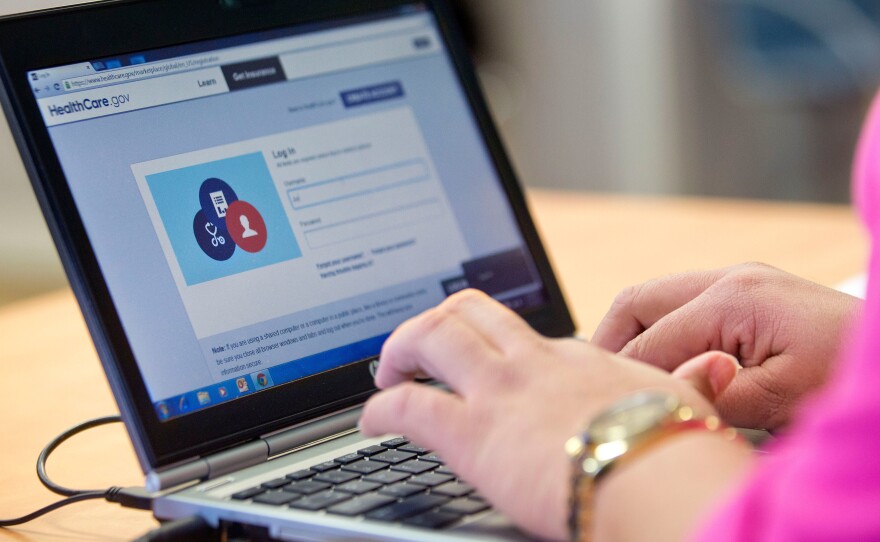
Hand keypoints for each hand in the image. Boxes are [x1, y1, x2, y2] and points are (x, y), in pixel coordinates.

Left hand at [359, 289, 736, 539]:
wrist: (661, 480)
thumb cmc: (680, 450)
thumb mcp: (689, 403)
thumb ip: (690, 380)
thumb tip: (713, 366)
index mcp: (576, 359)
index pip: (520, 334)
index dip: (492, 342)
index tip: (481, 359)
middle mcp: (532, 361)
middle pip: (467, 310)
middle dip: (432, 321)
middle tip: (416, 348)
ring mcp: (500, 391)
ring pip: (431, 336)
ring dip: (400, 349)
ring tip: (387, 372)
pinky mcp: (474, 434)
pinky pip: (408, 405)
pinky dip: (378, 408)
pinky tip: (369, 421)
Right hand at [592, 262, 862, 429]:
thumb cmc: (847, 378)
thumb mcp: (775, 399)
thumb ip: (706, 394)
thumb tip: (654, 393)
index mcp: (732, 299)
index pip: (649, 340)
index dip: (623, 377)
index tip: (603, 405)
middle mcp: (729, 278)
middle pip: (637, 301)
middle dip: (608, 340)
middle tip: (593, 382)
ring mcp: (738, 279)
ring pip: (655, 298)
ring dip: (632, 334)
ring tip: (621, 377)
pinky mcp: (747, 290)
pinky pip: (681, 304)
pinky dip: (659, 330)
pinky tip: (660, 362)